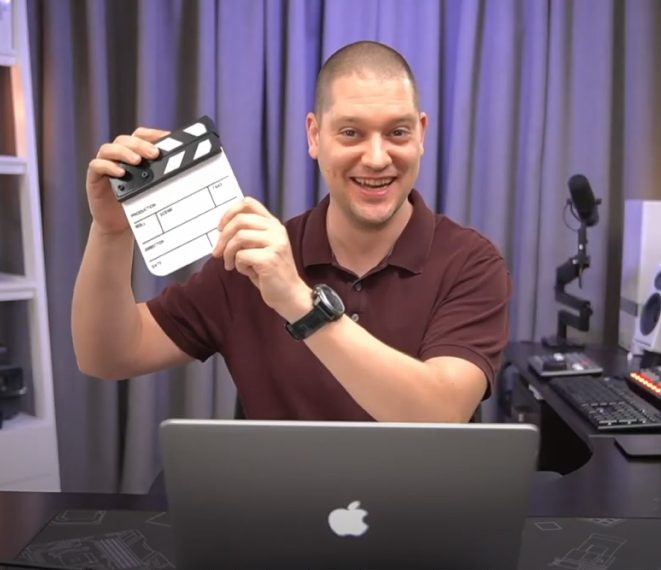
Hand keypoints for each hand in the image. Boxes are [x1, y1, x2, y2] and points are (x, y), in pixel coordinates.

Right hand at [85, 127, 168, 235]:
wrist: (119, 225)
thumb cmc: (138, 203)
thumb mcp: (154, 188)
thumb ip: (162, 177)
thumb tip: (187, 172)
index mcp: (133, 153)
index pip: (141, 136)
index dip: (153, 134)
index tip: (168, 138)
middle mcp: (118, 156)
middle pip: (126, 140)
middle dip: (141, 144)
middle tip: (155, 153)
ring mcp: (105, 165)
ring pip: (109, 149)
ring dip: (124, 152)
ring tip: (138, 160)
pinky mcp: (94, 177)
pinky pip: (97, 166)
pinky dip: (108, 166)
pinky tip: (121, 172)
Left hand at [213, 197, 311, 320]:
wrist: (290, 295)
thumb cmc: (271, 273)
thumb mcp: (261, 248)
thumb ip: (248, 234)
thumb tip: (222, 229)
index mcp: (274, 224)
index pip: (249, 203)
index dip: (229, 213)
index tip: (220, 228)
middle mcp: (276, 230)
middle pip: (240, 220)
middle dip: (223, 237)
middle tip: (218, 252)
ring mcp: (275, 244)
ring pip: (239, 237)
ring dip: (228, 253)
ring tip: (230, 264)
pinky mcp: (270, 260)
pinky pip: (242, 256)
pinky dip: (238, 265)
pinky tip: (246, 272)